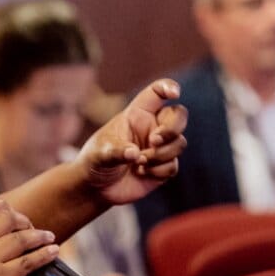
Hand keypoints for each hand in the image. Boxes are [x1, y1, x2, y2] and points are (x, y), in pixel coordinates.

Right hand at [0, 198, 58, 275]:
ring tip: (48, 236)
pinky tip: (52, 252)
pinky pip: (29, 261)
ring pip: (21, 238)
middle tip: (30, 226)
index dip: (0, 207)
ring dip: (39, 235)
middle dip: (21, 219)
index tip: (10, 210)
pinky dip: (44, 254)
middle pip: (6, 218)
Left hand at [75, 79, 188, 204]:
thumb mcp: (99, 154)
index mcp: (136, 115)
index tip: (175, 93)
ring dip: (161, 155)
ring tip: (139, 163)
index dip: (168, 87)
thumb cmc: (95, 162)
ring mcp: (159, 148)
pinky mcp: (163, 167)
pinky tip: (141, 174)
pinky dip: (159, 171)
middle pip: (179, 115)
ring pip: (179, 143)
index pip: (156, 93)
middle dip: (172, 128)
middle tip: (154, 141)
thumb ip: (115, 152)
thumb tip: (134, 153)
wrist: (97, 188)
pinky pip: (173, 166)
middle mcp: (152, 128)